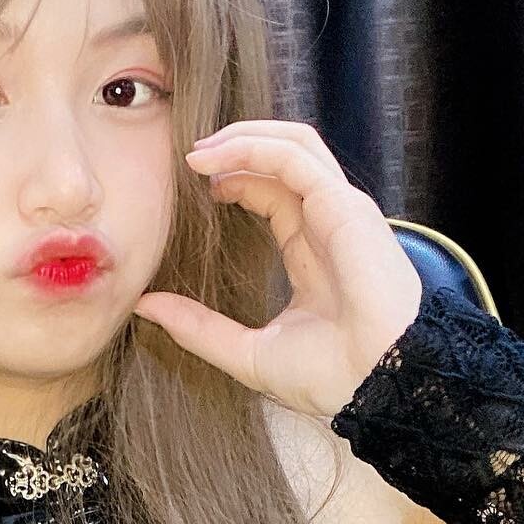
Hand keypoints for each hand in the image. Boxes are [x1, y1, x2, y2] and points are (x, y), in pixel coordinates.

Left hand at [132, 120, 421, 421]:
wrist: (378, 386)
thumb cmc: (331, 378)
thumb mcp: (246, 352)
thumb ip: (197, 328)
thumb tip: (145, 306)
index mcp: (313, 252)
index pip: (274, 193)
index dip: (235, 179)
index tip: (195, 188)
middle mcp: (329, 223)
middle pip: (285, 157)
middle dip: (236, 147)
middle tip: (189, 158)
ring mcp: (340, 211)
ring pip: (294, 144)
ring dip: (243, 137)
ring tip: (198, 151)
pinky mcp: (344, 206)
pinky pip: (296, 157)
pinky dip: (254, 147)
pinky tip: (215, 161)